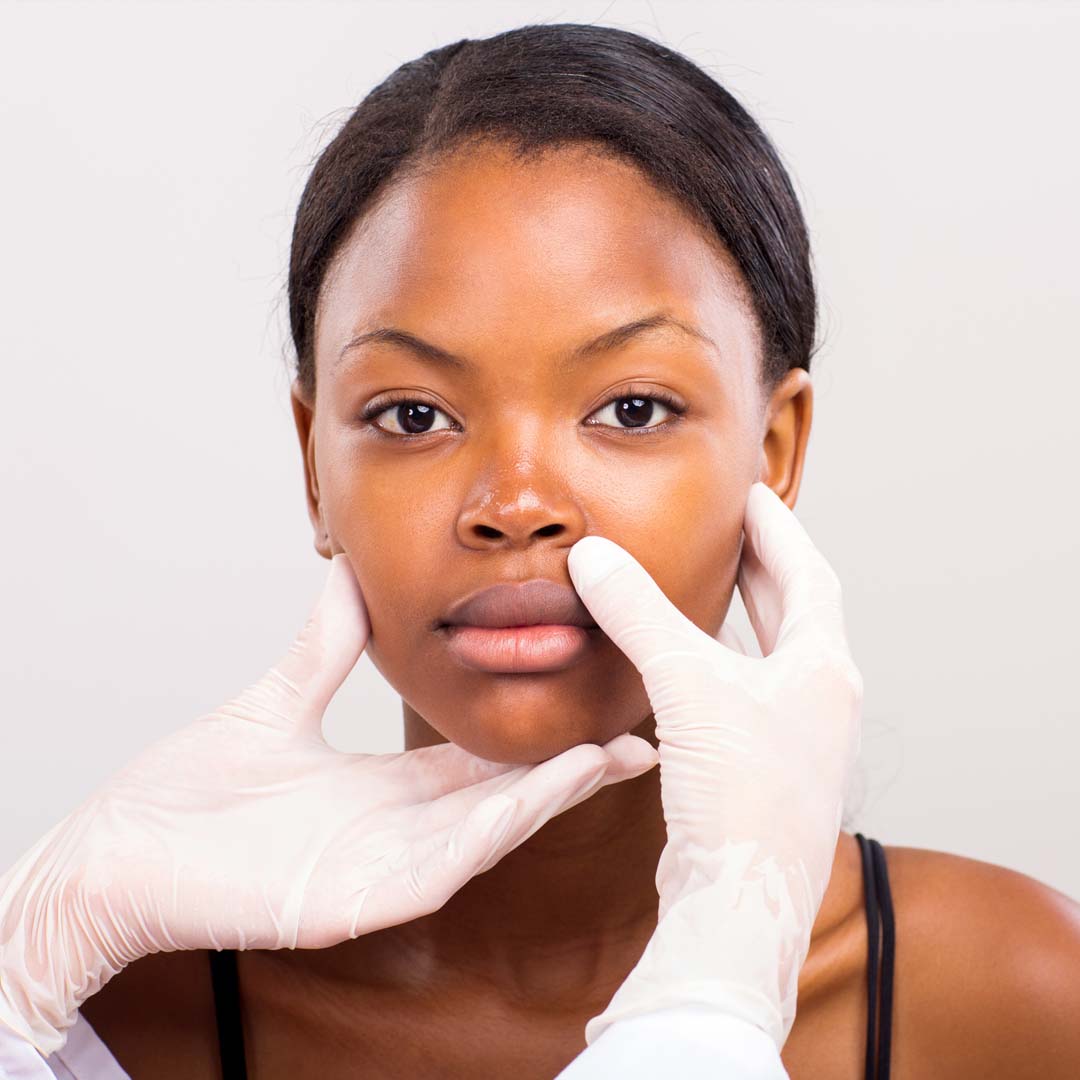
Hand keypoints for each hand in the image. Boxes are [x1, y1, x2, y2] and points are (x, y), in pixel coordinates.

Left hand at [0, 554, 658, 1055]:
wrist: (126, 849)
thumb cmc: (192, 790)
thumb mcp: (280, 698)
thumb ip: (326, 643)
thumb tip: (352, 572)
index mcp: (385, 787)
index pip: (482, 759)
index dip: (539, 733)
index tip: (593, 697)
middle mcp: (399, 829)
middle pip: (504, 794)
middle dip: (573, 767)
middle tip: (641, 730)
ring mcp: (386, 868)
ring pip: (489, 828)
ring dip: (552, 793)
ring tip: (612, 752)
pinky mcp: (363, 899)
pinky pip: (445, 863)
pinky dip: (497, 828)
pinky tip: (538, 794)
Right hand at [566, 482, 862, 1048]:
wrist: (738, 901)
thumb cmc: (739, 797)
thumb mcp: (688, 685)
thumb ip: (639, 615)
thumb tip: (594, 558)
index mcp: (823, 669)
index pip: (807, 573)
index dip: (778, 527)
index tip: (750, 491)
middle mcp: (819, 700)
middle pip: (794, 611)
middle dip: (760, 565)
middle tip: (727, 525)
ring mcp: (794, 738)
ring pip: (767, 654)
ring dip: (739, 614)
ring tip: (707, 581)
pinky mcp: (761, 770)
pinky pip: (741, 692)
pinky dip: (715, 661)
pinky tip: (683, 662)